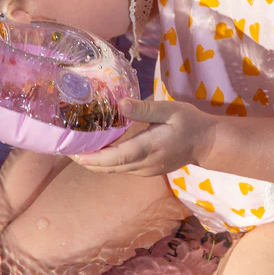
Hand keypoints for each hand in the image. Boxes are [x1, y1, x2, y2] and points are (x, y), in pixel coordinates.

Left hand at [74, 99, 215, 176]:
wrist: (207, 143)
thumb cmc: (189, 122)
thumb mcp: (170, 109)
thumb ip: (144, 109)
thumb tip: (121, 103)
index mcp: (150, 148)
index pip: (117, 157)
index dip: (94, 158)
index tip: (74, 153)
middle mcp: (145, 164)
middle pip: (110, 168)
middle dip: (87, 161)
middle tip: (67, 149)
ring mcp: (146, 170)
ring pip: (114, 171)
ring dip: (95, 163)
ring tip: (77, 149)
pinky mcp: (147, 170)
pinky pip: (122, 169)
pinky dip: (107, 163)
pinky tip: (99, 151)